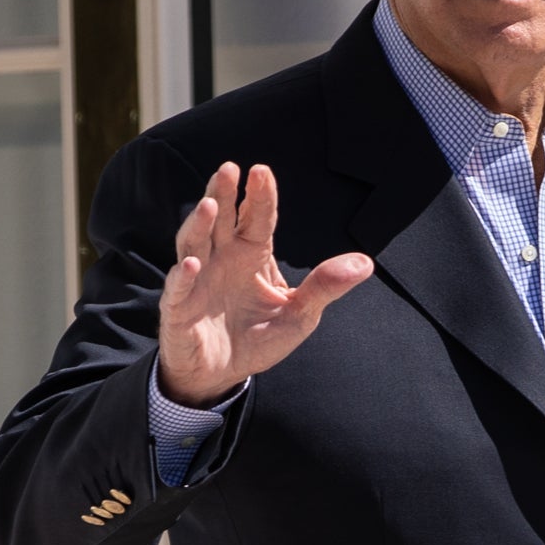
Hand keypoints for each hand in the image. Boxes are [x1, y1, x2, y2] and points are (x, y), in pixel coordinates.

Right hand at [156, 161, 373, 405]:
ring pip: (193, 244)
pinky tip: (190, 265)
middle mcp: (221, 259)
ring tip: (209, 205)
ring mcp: (197, 280)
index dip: (259, 197)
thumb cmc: (259, 339)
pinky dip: (182, 277)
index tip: (262, 171)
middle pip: (220, 219)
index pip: (256, 219)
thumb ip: (325, 286)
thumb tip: (365, 264)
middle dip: (223, 194)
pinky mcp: (179, 309)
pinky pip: (178, 290)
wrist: (222, 375)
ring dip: (199, 225)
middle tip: (229, 169)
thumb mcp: (300, 314)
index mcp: (250, 254)